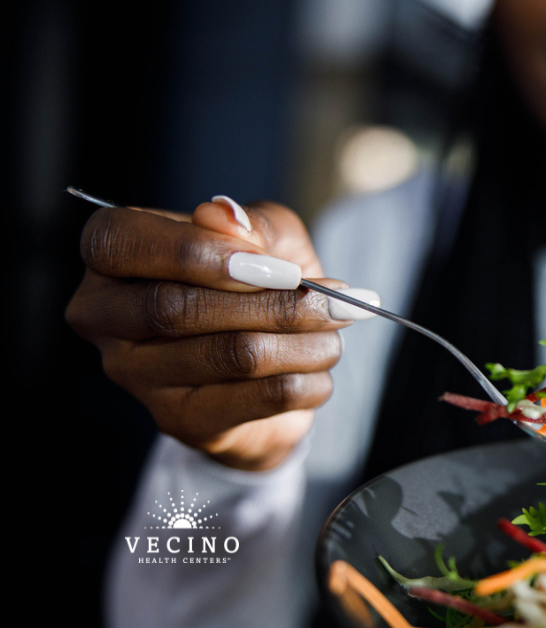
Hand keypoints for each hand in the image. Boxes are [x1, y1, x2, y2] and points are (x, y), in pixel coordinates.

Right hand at [66, 197, 375, 470]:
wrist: (274, 359)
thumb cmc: (260, 281)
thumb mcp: (267, 236)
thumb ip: (250, 223)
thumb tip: (226, 218)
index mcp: (111, 258)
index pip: (119, 243)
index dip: (193, 250)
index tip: (268, 260)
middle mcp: (105, 318)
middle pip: (176, 308)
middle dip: (273, 301)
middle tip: (335, 297)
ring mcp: (136, 376)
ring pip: (231, 355)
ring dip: (304, 341)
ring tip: (336, 328)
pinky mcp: (179, 420)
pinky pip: (259, 398)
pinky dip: (308, 379)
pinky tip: (321, 367)